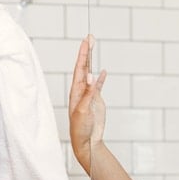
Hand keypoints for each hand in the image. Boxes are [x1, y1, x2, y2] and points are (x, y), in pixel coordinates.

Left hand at [69, 35, 106, 170]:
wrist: (86, 141)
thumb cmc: (80, 128)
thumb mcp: (83, 110)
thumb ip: (89, 93)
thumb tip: (92, 76)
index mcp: (76, 91)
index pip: (80, 68)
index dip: (83, 54)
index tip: (86, 41)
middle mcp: (81, 90)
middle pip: (85, 67)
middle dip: (87, 52)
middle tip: (90, 38)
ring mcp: (89, 95)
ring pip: (91, 74)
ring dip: (93, 61)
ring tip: (94, 48)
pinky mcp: (96, 101)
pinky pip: (99, 86)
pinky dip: (101, 78)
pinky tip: (103, 71)